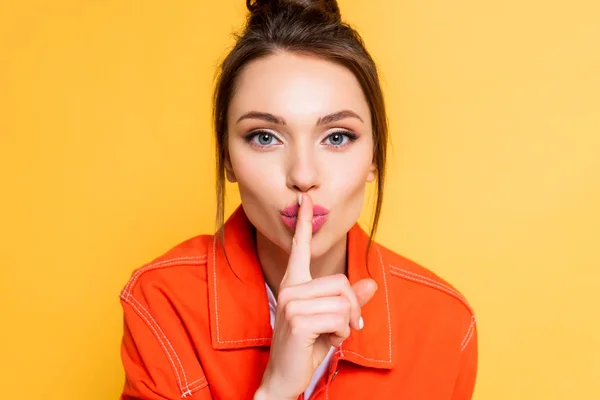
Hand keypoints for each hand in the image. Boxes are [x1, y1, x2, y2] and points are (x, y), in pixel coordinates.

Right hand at [255, 193, 377, 399]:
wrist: (284, 377)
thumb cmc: (305, 347)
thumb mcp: (331, 321)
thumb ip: (349, 301)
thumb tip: (371, 284)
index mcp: (295, 284)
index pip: (299, 248)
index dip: (304, 223)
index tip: (306, 199)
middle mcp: (290, 288)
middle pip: (342, 282)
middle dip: (352, 308)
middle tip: (344, 327)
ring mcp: (291, 302)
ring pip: (344, 302)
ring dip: (347, 325)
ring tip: (330, 335)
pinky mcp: (298, 319)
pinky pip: (340, 318)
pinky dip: (342, 334)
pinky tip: (326, 342)